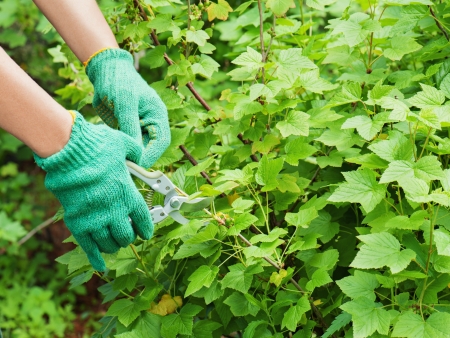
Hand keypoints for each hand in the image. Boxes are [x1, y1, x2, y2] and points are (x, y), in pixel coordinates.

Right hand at [34, 111, 152, 270]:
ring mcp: (95, 219)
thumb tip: (138, 156)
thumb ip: (135, 152)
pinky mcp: (77, 222)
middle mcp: (115, 211)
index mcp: (128, 194)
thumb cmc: (97, 145)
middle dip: (128, 237)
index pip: (143, 220)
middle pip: (126, 236)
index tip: (145, 233)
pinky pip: (88, 247)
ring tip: (113, 244)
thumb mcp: (124, 144)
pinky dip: (95, 258)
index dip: (146, 229)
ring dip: (113, 245)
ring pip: (109, 244)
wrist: (68, 151)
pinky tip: (101, 266)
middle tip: (126, 234)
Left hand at [86, 48, 170, 167]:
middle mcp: (150, 123)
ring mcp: (138, 126)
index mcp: (157, 115)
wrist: (104, 70)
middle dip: (139, 157)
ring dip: (129, 154)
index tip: (137, 164)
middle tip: (124, 165)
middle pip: (150, 148)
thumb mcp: (125, 103)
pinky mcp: (126, 127)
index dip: (150, 155)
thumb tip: (135, 150)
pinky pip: (126, 142)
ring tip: (116, 158)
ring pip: (137, 147)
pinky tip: (111, 149)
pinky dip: (120, 147)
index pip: (160, 142)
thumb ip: (130, 126)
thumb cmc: (118, 81)